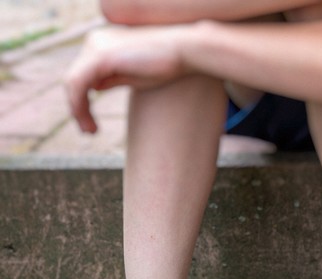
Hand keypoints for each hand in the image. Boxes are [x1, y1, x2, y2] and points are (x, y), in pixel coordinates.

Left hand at [65, 26, 186, 132]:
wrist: (185, 51)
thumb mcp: (134, 75)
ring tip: (90, 131)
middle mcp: (95, 41)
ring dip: (77, 110)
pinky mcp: (101, 56)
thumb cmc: (168, 64)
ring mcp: (96, 46)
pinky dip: (80, 105)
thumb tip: (95, 86)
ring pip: (73, 82)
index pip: (83, 75)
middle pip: (74, 78)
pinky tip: (88, 122)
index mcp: (103, 43)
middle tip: (89, 132)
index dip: (81, 101)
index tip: (90, 124)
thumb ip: (112, 78)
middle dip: (77, 107)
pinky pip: (79, 84)